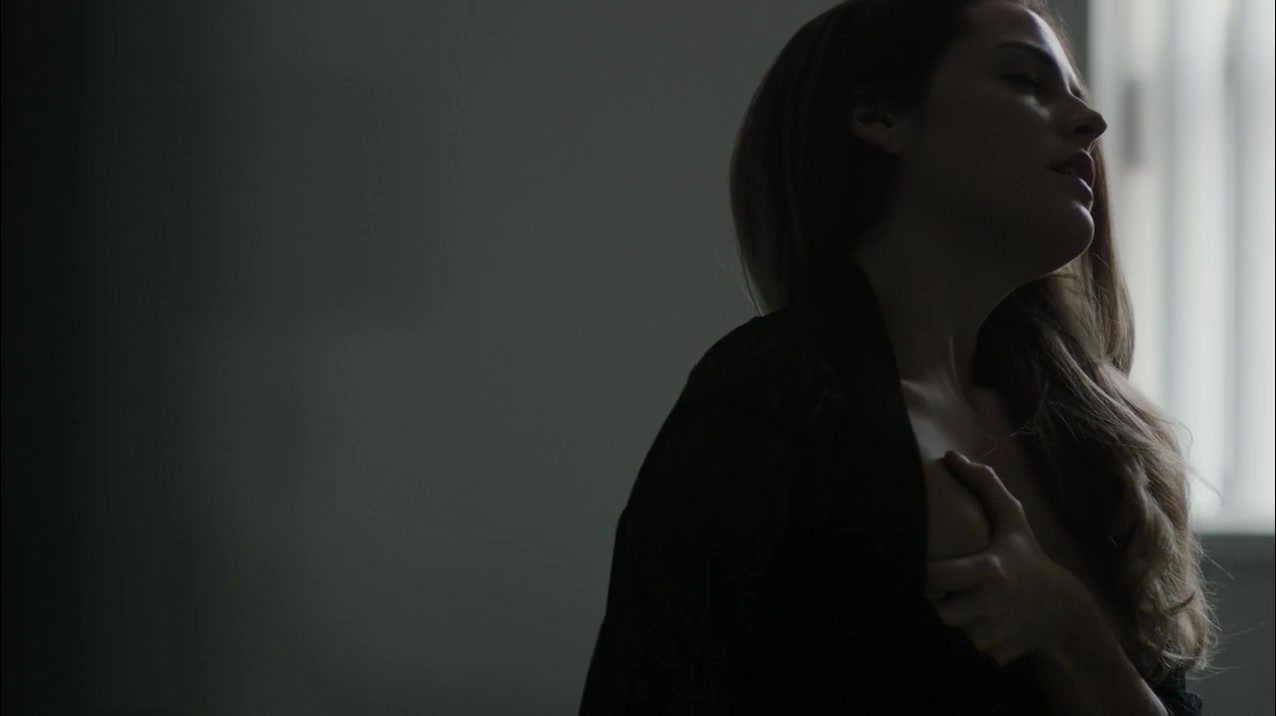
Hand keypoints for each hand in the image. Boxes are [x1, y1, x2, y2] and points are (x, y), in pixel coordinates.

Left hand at [925, 451, 1087, 667]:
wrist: (1063, 610)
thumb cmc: (1028, 558)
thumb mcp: (1012, 521)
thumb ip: (984, 486)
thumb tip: (950, 455)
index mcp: (987, 571)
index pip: (934, 576)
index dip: (926, 574)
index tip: (930, 568)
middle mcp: (989, 606)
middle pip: (938, 611)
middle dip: (938, 603)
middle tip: (947, 591)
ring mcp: (993, 634)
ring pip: (950, 632)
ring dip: (954, 621)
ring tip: (968, 605)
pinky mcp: (994, 655)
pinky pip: (966, 649)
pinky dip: (970, 640)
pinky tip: (985, 624)